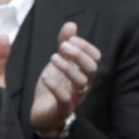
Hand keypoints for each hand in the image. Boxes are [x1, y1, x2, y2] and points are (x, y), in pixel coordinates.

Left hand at [31, 22, 100, 136]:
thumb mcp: (58, 62)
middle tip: (62, 47)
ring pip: (81, 83)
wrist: (44, 114)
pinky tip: (45, 76)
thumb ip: (64, 45)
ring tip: (53, 58)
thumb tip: (71, 24)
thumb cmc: (54, 86)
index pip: (95, 58)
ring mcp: (75, 98)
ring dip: (67, 68)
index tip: (69, 39)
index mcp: (83, 72)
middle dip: (78, 55)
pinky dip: (55, 86)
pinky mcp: (62, 109)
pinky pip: (65, 99)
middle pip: (92, 69)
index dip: (85, 46)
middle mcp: (83, 85)